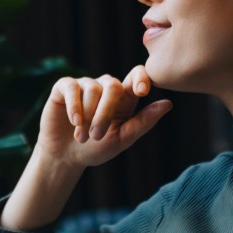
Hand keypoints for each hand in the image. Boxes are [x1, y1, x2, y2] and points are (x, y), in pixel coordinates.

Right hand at [36, 66, 172, 168]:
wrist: (65, 157)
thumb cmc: (96, 148)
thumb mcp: (122, 139)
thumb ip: (143, 122)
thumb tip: (168, 104)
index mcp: (124, 97)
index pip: (137, 75)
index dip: (141, 78)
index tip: (142, 92)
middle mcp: (105, 87)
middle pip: (113, 86)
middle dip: (105, 112)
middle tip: (96, 136)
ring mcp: (84, 85)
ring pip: (92, 89)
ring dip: (87, 116)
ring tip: (81, 137)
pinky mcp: (64, 87)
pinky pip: (72, 87)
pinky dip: (74, 106)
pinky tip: (74, 122)